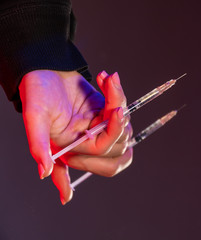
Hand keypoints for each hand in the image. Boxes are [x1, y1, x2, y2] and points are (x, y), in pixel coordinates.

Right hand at [19, 70, 132, 204]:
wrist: (42, 69)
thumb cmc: (36, 93)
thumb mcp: (34, 118)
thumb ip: (38, 145)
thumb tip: (44, 173)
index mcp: (71, 148)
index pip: (102, 151)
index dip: (113, 134)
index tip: (116, 111)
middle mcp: (87, 141)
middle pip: (119, 143)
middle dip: (120, 120)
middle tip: (114, 101)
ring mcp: (98, 126)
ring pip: (124, 125)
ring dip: (119, 101)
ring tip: (108, 80)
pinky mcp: (105, 111)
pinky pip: (121, 108)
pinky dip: (117, 92)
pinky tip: (104, 78)